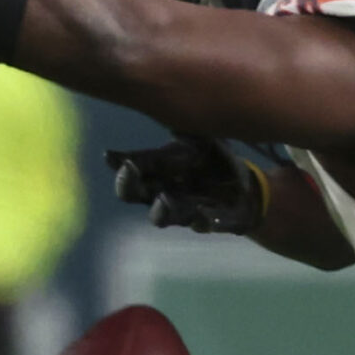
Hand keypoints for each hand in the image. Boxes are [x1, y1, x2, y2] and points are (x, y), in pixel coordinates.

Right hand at [107, 136, 269, 234]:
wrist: (244, 186)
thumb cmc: (214, 157)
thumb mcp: (204, 140)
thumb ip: (189, 134)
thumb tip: (174, 128)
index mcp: (155, 168)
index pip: (129, 166)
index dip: (118, 162)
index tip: (110, 156)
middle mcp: (159, 191)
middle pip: (132, 193)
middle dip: (126, 184)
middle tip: (129, 170)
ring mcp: (180, 210)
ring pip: (159, 216)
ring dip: (160, 208)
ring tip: (165, 198)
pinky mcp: (205, 222)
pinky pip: (199, 225)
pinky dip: (199, 221)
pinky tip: (202, 217)